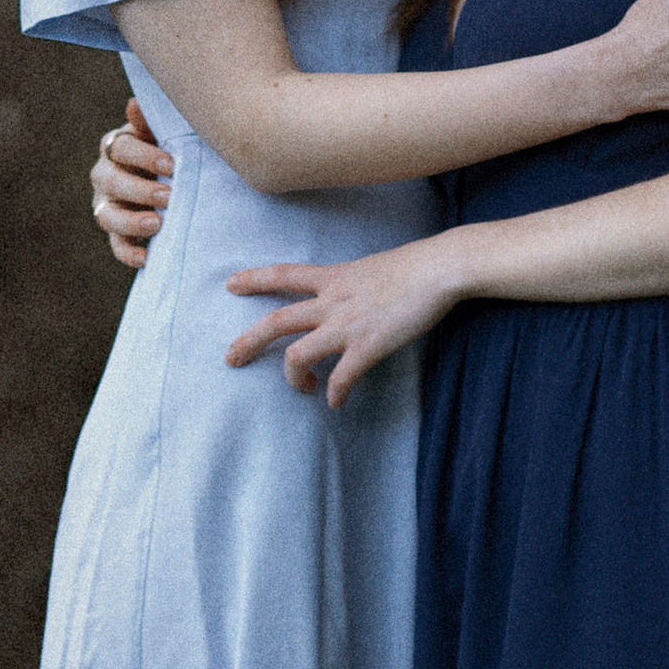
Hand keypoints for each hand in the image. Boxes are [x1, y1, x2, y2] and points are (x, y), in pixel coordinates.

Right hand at [90, 99, 172, 269]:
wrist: (175, 181)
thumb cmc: (171, 152)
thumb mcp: (163, 136)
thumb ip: (149, 124)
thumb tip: (134, 104)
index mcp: (116, 147)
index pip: (120, 147)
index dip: (143, 156)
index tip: (171, 164)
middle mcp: (105, 176)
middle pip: (111, 181)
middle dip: (139, 189)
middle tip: (168, 195)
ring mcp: (107, 206)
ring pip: (107, 216)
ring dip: (131, 221)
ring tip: (158, 224)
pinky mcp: (116, 234)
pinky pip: (115, 246)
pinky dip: (129, 253)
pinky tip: (146, 257)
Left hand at [224, 236, 464, 405]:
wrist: (438, 269)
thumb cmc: (415, 266)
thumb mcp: (371, 268)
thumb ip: (353, 284)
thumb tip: (352, 297)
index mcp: (333, 278)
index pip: (283, 274)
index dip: (254, 279)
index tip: (230, 284)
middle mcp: (331, 301)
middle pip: (276, 322)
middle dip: (248, 342)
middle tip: (230, 359)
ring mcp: (346, 325)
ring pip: (297, 355)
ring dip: (292, 378)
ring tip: (303, 388)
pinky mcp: (367, 347)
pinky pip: (339, 379)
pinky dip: (334, 394)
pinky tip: (337, 403)